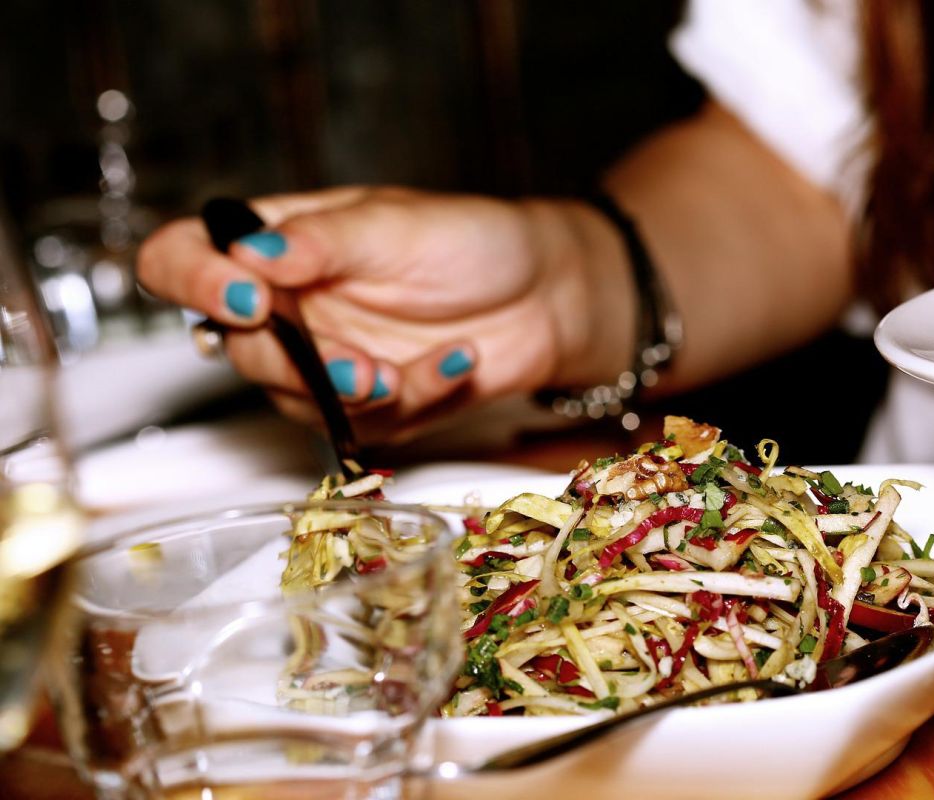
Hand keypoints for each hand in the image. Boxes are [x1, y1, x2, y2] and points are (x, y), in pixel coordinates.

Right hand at [137, 186, 633, 442]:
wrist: (547, 294)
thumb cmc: (471, 241)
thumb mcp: (395, 225)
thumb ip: (321, 242)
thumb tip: (246, 252)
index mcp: (276, 243)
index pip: (183, 258)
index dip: (192, 281)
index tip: (244, 298)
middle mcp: (287, 306)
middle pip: (233, 348)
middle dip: (288, 361)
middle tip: (351, 360)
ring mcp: (324, 360)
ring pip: (294, 400)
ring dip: (349, 392)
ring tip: (401, 370)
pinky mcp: (370, 407)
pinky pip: (365, 423)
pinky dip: (415, 396)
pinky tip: (459, 359)